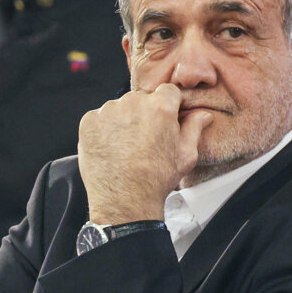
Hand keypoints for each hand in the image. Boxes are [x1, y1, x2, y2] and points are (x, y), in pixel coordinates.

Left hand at [77, 83, 213, 225]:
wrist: (124, 201)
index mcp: (160, 107)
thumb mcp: (185, 155)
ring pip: (120, 108)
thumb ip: (194, 128)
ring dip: (123, 120)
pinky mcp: (89, 122)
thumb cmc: (156, 180)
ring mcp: (108, 111)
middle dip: (145, 113)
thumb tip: (203, 115)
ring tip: (127, 146)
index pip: (167, 91)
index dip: (168, 105)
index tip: (164, 119)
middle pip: (142, 99)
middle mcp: (133, 103)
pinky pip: (99, 118)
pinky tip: (112, 148)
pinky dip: (104, 129)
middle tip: (145, 139)